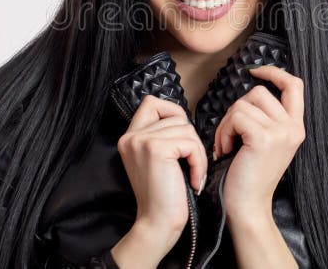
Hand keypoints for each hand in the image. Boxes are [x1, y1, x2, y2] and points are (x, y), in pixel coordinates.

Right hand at [116, 95, 207, 252]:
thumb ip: (162, 136)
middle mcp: (131, 136)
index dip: (173, 112)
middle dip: (191, 139)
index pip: (152, 102)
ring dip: (197, 152)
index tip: (182, 139)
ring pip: (186, 128)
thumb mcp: (157, 160)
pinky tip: (193, 180)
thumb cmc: (164, 196)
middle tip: (191, 163)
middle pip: (176, 115)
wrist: (158, 224)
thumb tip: (184, 118)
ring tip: (193, 174)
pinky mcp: (156, 149)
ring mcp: (141, 141)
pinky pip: (190, 143)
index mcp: (129, 137)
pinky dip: (198, 161)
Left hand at [213, 65, 305, 221]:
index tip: (254, 71)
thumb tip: (251, 89)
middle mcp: (293, 128)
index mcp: (296, 127)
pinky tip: (225, 150)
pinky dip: (224, 131)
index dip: (274, 72)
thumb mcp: (265, 142)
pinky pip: (236, 117)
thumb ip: (266, 118)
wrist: (247, 207)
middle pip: (259, 92)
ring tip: (227, 145)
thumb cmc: (248, 176)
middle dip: (237, 109)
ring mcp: (281, 132)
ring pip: (243, 104)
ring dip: (227, 123)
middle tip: (229, 135)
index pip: (294, 85)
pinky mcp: (264, 138)